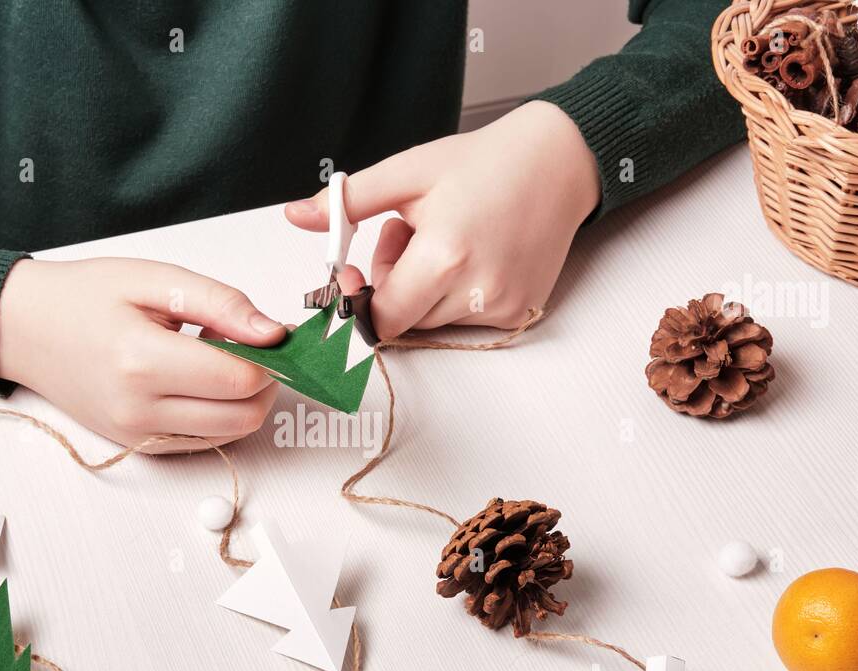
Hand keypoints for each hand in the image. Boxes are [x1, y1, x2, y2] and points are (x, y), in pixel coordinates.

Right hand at [0, 257, 284, 452]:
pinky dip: (218, 414)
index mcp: (142, 361)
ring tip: (216, 357)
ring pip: (227, 434)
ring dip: (242, 400)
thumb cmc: (82, 297)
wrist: (23, 328)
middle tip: (251, 345)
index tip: (274, 333)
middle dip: (264, 382)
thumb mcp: (155, 280)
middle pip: (242, 416)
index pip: (239, 379)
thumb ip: (221, 304)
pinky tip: (200, 380)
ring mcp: (137, 434)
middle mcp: (139, 410)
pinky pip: (202, 441)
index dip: (271, 357)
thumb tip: (273, 332)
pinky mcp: (137, 446)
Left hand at [285, 101, 600, 339]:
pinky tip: (474, 254)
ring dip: (426, 291)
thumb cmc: (485, 162)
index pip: (382, 317)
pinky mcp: (522, 312)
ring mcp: (503, 306)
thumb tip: (297, 217)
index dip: (365, 297)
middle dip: (395, 286)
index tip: (359, 271)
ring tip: (444, 239)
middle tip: (409, 236)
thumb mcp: (407, 171)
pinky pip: (469, 320)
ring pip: (436, 322)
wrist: (560, 160)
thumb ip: (348, 202)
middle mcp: (477, 291)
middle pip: (406, 321)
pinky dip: (460, 296)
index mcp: (443, 256)